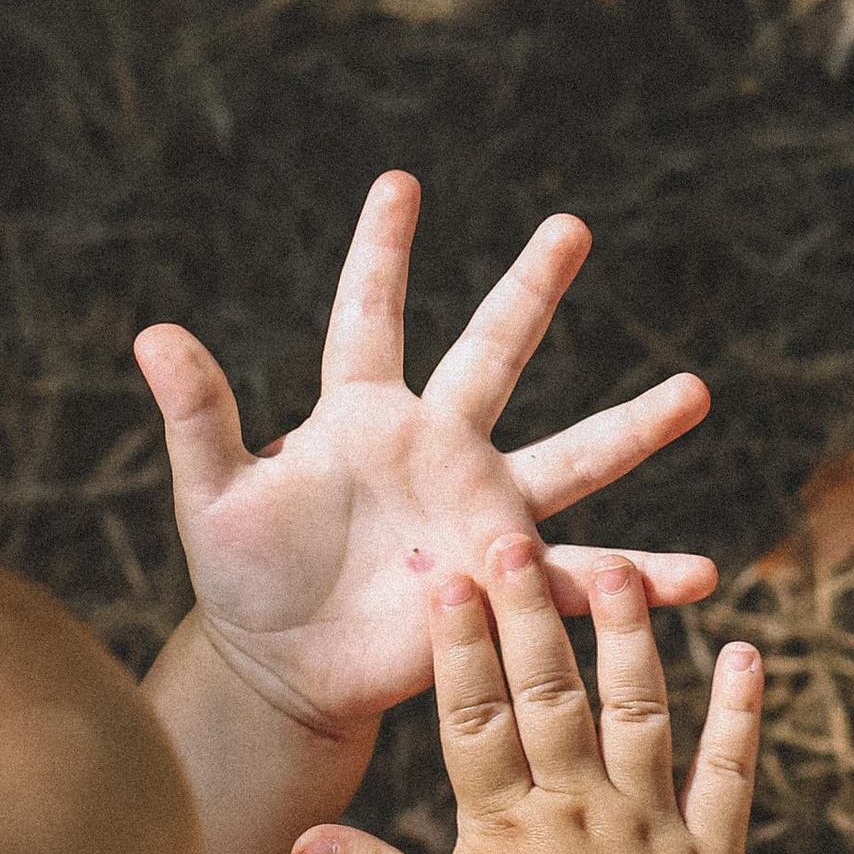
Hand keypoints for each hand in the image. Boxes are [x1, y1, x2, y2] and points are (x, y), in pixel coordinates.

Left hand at [134, 174, 715, 736]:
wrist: (283, 672)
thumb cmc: (243, 580)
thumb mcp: (214, 497)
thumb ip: (198, 416)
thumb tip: (150, 332)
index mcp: (360, 415)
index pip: (369, 316)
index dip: (381, 251)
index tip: (399, 181)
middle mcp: (434, 446)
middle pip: (492, 352)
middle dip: (531, 288)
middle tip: (571, 225)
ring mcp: (478, 510)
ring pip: (569, 456)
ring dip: (633, 426)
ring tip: (696, 390)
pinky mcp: (502, 581)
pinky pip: (579, 579)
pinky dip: (641, 580)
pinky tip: (702, 575)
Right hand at [292, 538, 761, 853]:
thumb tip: (298, 840)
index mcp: (505, 829)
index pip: (475, 719)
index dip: (460, 647)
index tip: (450, 579)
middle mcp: (577, 811)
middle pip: (550, 696)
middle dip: (531, 613)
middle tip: (518, 539)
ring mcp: (648, 826)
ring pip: (638, 714)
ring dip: (630, 638)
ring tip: (619, 568)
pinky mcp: (710, 852)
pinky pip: (728, 773)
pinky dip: (740, 714)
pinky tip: (746, 654)